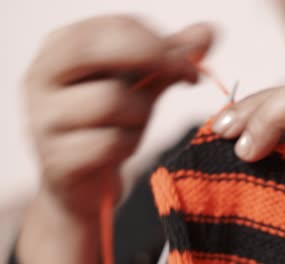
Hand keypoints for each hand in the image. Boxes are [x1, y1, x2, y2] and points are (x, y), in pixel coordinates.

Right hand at [24, 15, 213, 218]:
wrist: (85, 182)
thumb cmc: (110, 124)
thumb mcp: (142, 85)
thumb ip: (171, 58)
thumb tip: (209, 31)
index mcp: (60, 49)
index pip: (113, 26)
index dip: (159, 40)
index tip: (188, 61)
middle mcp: (41, 77)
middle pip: (96, 50)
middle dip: (153, 60)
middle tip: (186, 76)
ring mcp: (43, 120)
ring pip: (110, 100)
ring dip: (141, 113)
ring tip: (137, 122)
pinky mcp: (56, 159)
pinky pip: (109, 143)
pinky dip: (129, 145)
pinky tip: (124, 148)